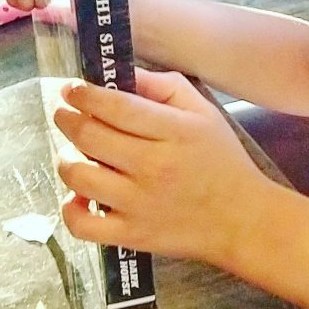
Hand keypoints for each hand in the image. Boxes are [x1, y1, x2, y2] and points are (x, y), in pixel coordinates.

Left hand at [53, 67, 273, 263]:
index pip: (116, 106)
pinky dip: (70, 207)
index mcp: (175, 132)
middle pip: (90, 136)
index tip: (70, 88)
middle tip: (65, 113)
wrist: (242, 218)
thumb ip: (164, 87)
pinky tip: (80, 196)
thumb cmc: (222, 161)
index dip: (84, 94)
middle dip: (67, 119)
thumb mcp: (204, 113)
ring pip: (78, 176)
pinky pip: (81, 224)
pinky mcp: (131, 235)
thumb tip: (122, 74)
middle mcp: (154, 167)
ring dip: (66, 159)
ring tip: (75, 153)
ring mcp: (139, 204)